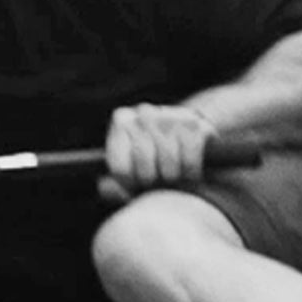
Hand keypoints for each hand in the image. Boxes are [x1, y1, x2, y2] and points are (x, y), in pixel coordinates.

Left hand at [101, 103, 215, 202]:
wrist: (196, 139)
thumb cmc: (158, 160)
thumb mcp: (133, 169)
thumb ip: (116, 182)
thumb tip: (105, 188)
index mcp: (122, 121)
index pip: (121, 170)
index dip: (133, 186)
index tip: (140, 184)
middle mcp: (144, 113)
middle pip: (145, 170)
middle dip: (156, 183)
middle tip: (162, 180)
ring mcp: (169, 115)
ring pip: (169, 165)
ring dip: (175, 178)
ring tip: (176, 175)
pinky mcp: (194, 124)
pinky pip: (189, 162)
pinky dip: (191, 173)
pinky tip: (191, 170)